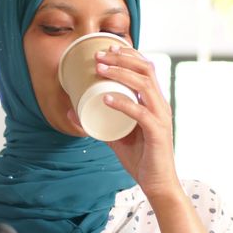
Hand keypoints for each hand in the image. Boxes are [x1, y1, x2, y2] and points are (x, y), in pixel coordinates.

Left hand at [68, 44, 180, 200]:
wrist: (157, 184)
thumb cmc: (140, 158)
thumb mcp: (114, 136)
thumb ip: (97, 123)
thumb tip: (71, 111)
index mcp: (154, 102)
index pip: (146, 68)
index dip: (128, 54)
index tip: (107, 48)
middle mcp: (160, 105)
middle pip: (146, 70)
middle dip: (121, 58)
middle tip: (98, 56)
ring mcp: (161, 117)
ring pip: (144, 85)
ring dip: (120, 73)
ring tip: (100, 69)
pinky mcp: (157, 132)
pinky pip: (140, 112)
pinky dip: (122, 102)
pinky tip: (106, 97)